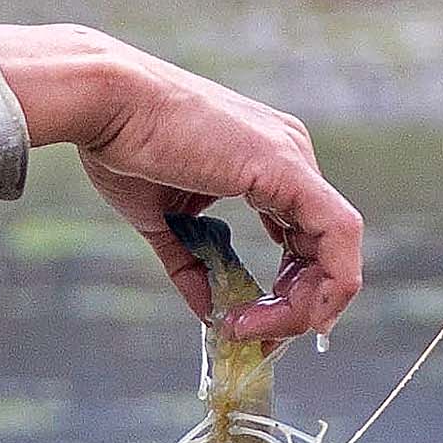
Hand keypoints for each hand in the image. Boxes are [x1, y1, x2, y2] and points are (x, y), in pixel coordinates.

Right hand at [0, 23, 363, 342]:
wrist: (105, 104)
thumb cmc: (122, 148)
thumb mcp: (162, 222)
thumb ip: (192, 266)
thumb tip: (211, 314)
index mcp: (267, 163)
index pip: (301, 239)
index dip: (289, 292)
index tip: (254, 326)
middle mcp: (290, 156)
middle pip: (322, 249)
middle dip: (296, 306)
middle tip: (256, 339)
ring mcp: (293, 158)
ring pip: (337, 249)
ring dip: (305, 305)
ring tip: (257, 329)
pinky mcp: (288, 168)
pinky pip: (337, 234)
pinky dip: (326, 282)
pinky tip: (292, 314)